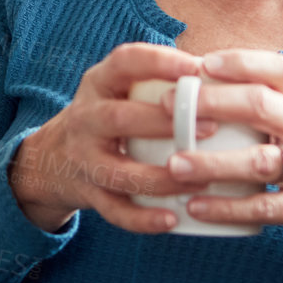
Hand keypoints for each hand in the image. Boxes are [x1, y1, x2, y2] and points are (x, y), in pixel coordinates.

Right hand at [8, 42, 219, 232]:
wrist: (52, 159)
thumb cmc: (108, 117)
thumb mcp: (118, 88)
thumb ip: (158, 79)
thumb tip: (230, 72)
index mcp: (99, 83)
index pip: (124, 62)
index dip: (159, 62)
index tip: (196, 68)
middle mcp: (86, 118)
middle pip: (119, 118)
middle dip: (163, 123)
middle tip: (210, 128)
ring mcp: (84, 158)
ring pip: (118, 171)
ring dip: (161, 178)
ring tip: (201, 182)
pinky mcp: (87, 193)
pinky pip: (114, 210)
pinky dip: (142, 219)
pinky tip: (171, 220)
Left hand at [165, 48, 282, 244]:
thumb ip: (267, 100)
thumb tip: (199, 79)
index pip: (277, 69)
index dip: (239, 62)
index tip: (201, 63)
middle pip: (260, 105)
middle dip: (210, 103)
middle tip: (164, 106)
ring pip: (259, 161)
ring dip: (212, 163)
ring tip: (173, 164)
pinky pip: (265, 207)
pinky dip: (227, 208)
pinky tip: (195, 207)